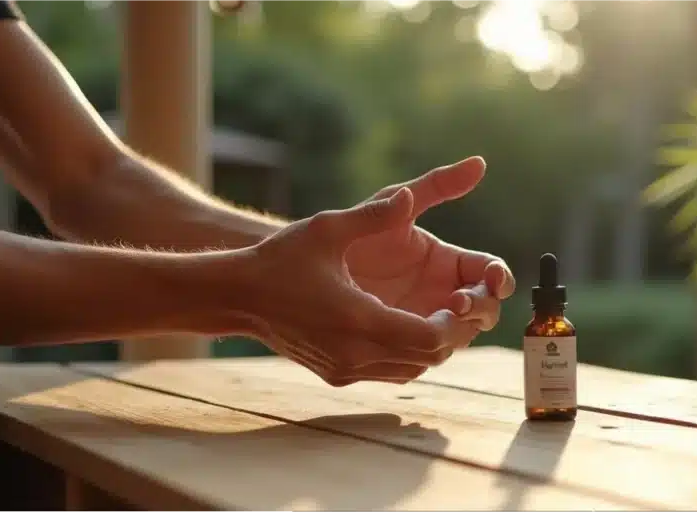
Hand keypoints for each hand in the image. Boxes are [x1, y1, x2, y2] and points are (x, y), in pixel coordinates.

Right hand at [237, 187, 466, 386]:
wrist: (237, 296)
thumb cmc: (281, 259)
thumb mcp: (327, 228)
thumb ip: (373, 214)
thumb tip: (407, 196)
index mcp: (358, 319)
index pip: (429, 337)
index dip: (453, 322)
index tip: (458, 298)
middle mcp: (355, 353)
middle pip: (427, 359)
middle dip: (451, 334)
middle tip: (460, 306)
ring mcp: (345, 369)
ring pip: (411, 370)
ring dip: (430, 346)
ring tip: (438, 314)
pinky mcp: (336, 375)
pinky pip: (389, 373)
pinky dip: (407, 355)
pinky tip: (407, 325)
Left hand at [345, 156, 515, 351]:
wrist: (275, 281)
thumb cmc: (327, 236)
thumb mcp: (380, 207)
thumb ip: (429, 188)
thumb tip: (478, 163)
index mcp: (442, 261)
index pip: (487, 272)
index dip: (497, 278)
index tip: (492, 281)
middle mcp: (436, 294)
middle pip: (483, 310)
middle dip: (481, 309)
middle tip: (458, 305)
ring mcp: (417, 322)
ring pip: (456, 338)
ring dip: (456, 335)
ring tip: (435, 327)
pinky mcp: (396, 349)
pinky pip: (422, 358)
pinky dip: (426, 354)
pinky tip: (411, 346)